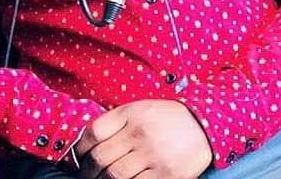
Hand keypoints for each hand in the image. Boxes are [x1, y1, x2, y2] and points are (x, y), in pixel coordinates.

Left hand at [75, 100, 211, 178]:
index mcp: (131, 114)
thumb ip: (116, 122)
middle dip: (88, 171)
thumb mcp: (140, 109)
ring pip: (115, 176)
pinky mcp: (166, 176)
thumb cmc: (166, 118)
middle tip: (86, 176)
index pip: (94, 132)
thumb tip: (87, 142)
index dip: (80, 149)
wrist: (202, 125)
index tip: (78, 158)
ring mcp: (153, 155)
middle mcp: (140, 133)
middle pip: (101, 158)